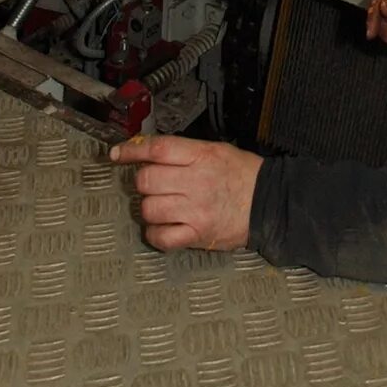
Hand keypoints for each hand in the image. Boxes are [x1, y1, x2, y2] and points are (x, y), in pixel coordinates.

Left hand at [110, 133, 261, 250]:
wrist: (268, 203)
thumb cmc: (242, 174)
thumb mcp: (217, 150)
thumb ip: (185, 151)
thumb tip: (149, 151)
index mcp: (202, 156)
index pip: (158, 149)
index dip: (132, 150)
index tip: (118, 154)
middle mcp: (196, 182)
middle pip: (147, 180)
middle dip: (144, 181)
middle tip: (155, 184)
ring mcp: (195, 210)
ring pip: (148, 208)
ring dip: (150, 207)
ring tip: (163, 205)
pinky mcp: (196, 234)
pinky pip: (160, 237)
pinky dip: (155, 233)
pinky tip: (162, 227)